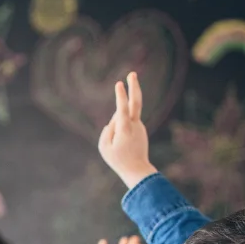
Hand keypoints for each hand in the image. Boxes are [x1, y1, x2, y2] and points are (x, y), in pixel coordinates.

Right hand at [98, 72, 158, 188]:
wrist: (137, 170)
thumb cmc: (118, 160)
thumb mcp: (104, 147)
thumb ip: (107, 130)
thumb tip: (114, 120)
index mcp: (125, 130)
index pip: (122, 109)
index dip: (120, 96)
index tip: (119, 83)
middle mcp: (135, 125)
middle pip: (136, 102)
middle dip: (134, 87)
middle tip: (132, 73)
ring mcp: (139, 126)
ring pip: (124, 118)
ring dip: (117, 126)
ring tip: (120, 146)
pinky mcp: (140, 129)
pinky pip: (126, 124)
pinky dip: (120, 129)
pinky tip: (123, 145)